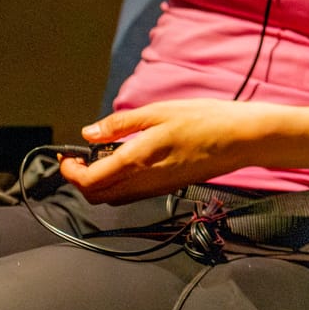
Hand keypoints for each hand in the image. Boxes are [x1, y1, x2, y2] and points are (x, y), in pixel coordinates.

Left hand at [60, 99, 280, 204]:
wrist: (242, 139)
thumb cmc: (205, 120)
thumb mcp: (160, 111)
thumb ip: (121, 124)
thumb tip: (90, 132)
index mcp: (136, 161)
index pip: (88, 181)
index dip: (69, 171)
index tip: (66, 156)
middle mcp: (143, 182)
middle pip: (96, 196)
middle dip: (80, 179)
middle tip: (79, 156)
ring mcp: (156, 188)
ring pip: (112, 197)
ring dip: (98, 183)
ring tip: (102, 155)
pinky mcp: (167, 187)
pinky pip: (131, 194)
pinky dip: (117, 183)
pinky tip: (127, 160)